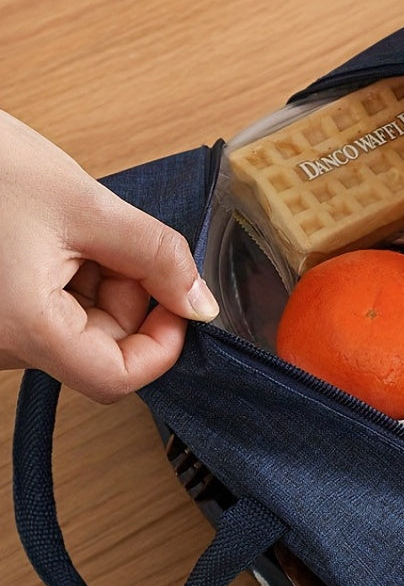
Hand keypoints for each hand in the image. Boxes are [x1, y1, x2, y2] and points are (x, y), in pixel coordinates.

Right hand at [0, 111, 218, 402]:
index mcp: (22, 329)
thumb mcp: (86, 205)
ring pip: (82, 328)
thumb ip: (156, 256)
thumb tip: (201, 304)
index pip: (116, 379)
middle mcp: (2, 344)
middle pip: (103, 349)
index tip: (179, 302)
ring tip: (79, 227)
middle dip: (132, 297)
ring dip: (105, 281)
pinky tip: (62, 235)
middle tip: (122, 240)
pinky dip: (78, 276)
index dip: (162, 345)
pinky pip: (55, 310)